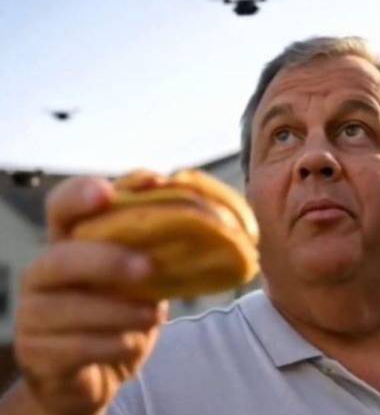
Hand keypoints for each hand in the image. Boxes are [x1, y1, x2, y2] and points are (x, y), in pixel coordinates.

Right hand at [13, 177, 167, 414]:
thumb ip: (148, 237)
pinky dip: (113, 344)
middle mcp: (43, 274)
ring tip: (153, 315)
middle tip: (149, 268)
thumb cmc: (120, 311)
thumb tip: (167, 186)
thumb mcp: (140, 272)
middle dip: (107, 261)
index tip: (107, 192)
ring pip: (70, 308)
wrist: (98, 372)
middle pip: (62, 258)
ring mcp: (33, 315)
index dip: (78, 195)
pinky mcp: (37, 353)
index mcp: (67, 244)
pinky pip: (76, 347)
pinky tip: (132, 343)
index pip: (61, 207)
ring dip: (119, 311)